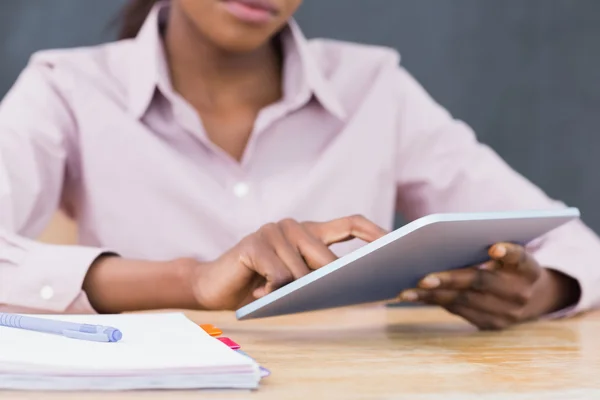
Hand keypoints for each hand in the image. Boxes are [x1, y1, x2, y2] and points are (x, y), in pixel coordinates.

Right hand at [193, 215, 386, 310]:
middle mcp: (292, 226)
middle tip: (336, 296)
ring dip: (293, 291)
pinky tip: (260, 291)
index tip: (397, 244)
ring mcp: (272, 231)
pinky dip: (273, 290)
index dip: (375, 232)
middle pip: (326, 253)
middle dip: (332, 279)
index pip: (350, 223)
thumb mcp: (296, 281)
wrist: (214, 286)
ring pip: (300, 269)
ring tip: (274, 295)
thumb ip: (319, 276)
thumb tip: (357, 285)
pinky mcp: (253, 243)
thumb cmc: (261, 285)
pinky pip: (278, 274)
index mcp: (309, 232)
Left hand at [398, 242, 580, 329]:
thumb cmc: (509, 265)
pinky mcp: (490, 324)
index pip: (521, 257)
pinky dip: (434, 301)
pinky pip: (457, 311)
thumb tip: (445, 237)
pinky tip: (414, 296)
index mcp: (528, 268)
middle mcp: (520, 292)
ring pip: (464, 301)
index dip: (509, 252)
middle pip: (481, 282)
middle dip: (450, 279)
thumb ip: (492, 246)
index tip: (494, 248)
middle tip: (423, 277)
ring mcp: (506, 313)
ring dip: (432, 295)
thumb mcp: (510, 253)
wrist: (531, 298)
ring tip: (407, 290)